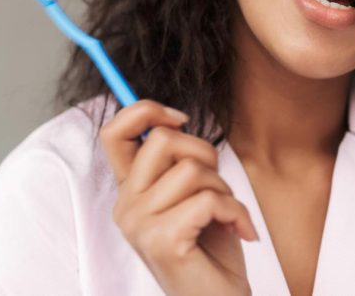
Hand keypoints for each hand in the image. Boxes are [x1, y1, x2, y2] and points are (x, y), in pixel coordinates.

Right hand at [99, 99, 257, 295]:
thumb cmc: (211, 245)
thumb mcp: (193, 192)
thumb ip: (179, 160)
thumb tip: (175, 118)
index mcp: (131, 190)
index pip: (113, 132)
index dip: (146, 110)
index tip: (180, 119)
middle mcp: (125, 206)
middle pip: (163, 140)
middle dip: (205, 154)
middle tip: (216, 187)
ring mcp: (139, 225)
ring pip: (191, 170)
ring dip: (223, 190)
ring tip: (224, 216)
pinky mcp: (161, 242)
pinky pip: (208, 200)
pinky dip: (235, 213)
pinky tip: (240, 231)